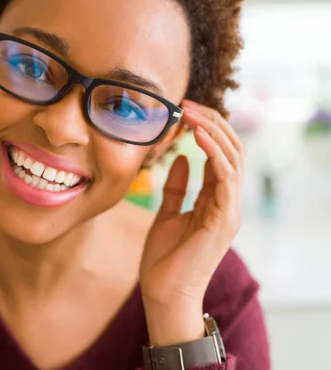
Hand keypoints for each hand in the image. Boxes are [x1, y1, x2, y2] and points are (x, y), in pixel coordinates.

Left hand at [139, 99, 243, 344]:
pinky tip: (197, 135)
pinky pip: (226, 177)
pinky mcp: (224, 219)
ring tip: (190, 112)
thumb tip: (181, 160)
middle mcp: (227, 203)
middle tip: (186, 103)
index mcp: (215, 201)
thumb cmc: (164, 260)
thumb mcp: (167, 215)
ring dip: (212, 130)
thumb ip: (177, 189)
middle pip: (230, 151)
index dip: (205, 130)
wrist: (164, 294)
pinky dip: (214, 153)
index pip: (219, 155)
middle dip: (211, 123)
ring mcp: (229, 211)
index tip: (183, 111)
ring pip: (233, 158)